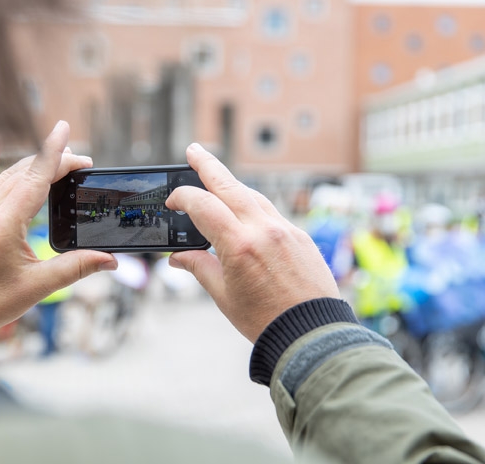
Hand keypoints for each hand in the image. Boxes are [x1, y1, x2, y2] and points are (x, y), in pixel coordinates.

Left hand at [0, 121, 116, 347]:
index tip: (65, 128)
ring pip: (7, 172)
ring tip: (56, 162)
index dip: (54, 151)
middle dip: (54, 160)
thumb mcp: (36, 287)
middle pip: (25, 170)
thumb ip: (76, 267)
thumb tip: (110, 259)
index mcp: (5, 223)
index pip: (36, 176)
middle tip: (81, 163)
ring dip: (33, 164)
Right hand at [165, 143, 339, 342]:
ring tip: (216, 180)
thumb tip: (178, 257)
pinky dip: (253, 205)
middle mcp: (264, 230)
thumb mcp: (224, 296)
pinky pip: (271, 211)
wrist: (312, 333)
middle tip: (193, 150)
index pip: (203, 205)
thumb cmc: (265, 320)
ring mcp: (286, 229)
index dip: (182, 198)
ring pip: (253, 194)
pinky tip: (245, 210)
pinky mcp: (301, 235)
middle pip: (230, 185)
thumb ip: (199, 268)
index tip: (172, 202)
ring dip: (231, 184)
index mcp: (240, 245)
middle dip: (208, 165)